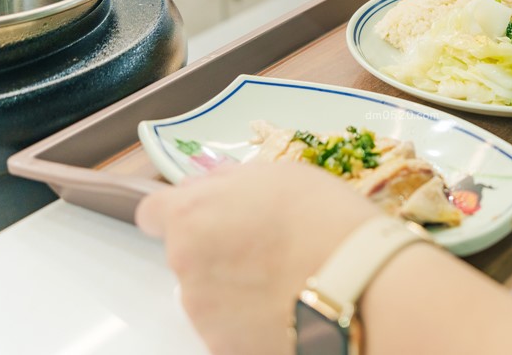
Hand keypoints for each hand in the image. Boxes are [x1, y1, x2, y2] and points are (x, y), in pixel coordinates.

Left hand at [136, 162, 378, 354]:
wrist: (358, 284)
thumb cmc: (325, 220)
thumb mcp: (282, 175)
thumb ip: (233, 182)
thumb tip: (214, 186)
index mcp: (192, 214)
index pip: (153, 212)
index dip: (181, 213)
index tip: (208, 216)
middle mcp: (185, 265)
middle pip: (187, 256)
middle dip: (218, 251)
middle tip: (267, 247)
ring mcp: (202, 313)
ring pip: (209, 294)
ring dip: (235, 288)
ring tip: (287, 281)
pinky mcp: (224, 348)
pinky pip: (231, 329)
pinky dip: (252, 321)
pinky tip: (290, 309)